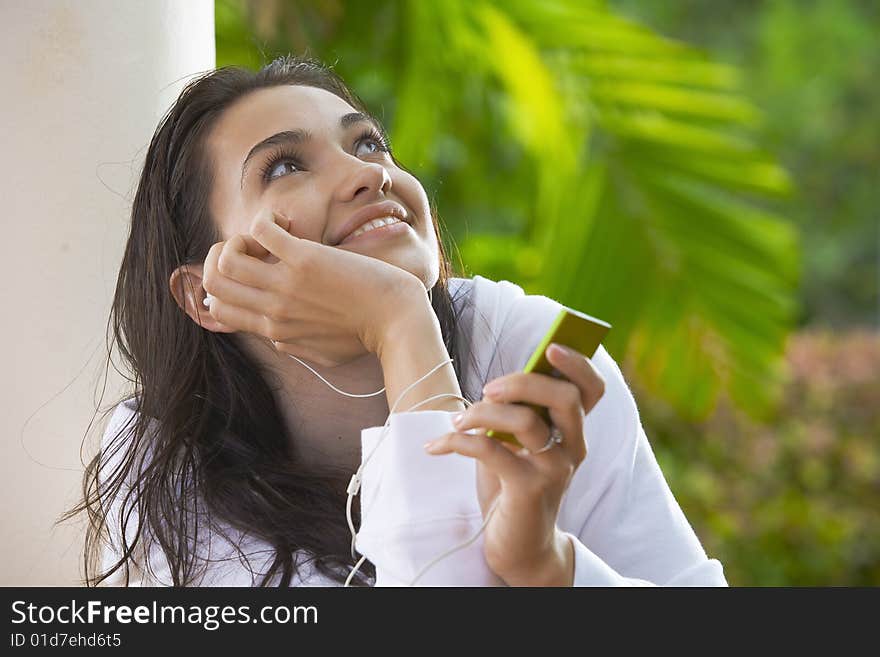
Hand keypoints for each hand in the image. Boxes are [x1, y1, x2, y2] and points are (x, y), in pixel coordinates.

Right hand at [202, 209, 425, 363]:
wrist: (398, 322)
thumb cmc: (368, 336)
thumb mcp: (322, 353)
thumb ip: (294, 345)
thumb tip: (277, 337)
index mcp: (275, 331)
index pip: (218, 310)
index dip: (222, 285)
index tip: (250, 271)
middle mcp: (273, 310)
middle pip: (213, 284)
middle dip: (221, 258)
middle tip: (252, 249)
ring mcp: (286, 285)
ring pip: (226, 260)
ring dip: (240, 240)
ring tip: (270, 238)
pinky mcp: (305, 260)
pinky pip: (260, 230)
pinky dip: (266, 220)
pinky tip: (287, 223)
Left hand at [424, 342, 605, 585]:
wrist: (520, 545)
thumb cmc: (514, 485)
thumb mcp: (517, 444)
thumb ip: (518, 414)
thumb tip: (495, 386)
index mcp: (572, 431)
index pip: (591, 390)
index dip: (577, 363)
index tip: (550, 347)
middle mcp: (573, 447)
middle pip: (564, 397)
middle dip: (524, 381)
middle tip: (488, 388)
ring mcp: (555, 469)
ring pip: (526, 421)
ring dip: (482, 413)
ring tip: (457, 422)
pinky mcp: (529, 490)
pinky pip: (491, 451)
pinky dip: (457, 442)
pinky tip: (437, 447)